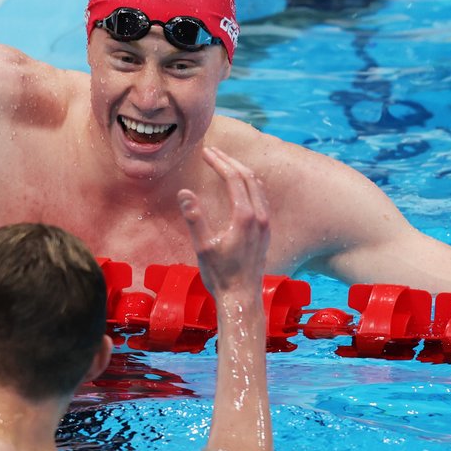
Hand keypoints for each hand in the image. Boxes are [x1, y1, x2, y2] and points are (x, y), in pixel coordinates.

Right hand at [177, 147, 269, 298]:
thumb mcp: (202, 247)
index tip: (206, 152)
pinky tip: (240, 187)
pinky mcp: (266, 231)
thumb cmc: (220, 275)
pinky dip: (250, 184)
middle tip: (213, 152)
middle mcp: (259, 216)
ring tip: (225, 163)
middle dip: (230, 161)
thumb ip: (195, 218)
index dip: (219, 162)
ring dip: (241, 171)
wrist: (242, 297)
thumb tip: (185, 192)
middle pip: (248, 177)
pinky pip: (261, 197)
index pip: (234, 178)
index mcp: (244, 216)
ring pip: (258, 186)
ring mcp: (265, 223)